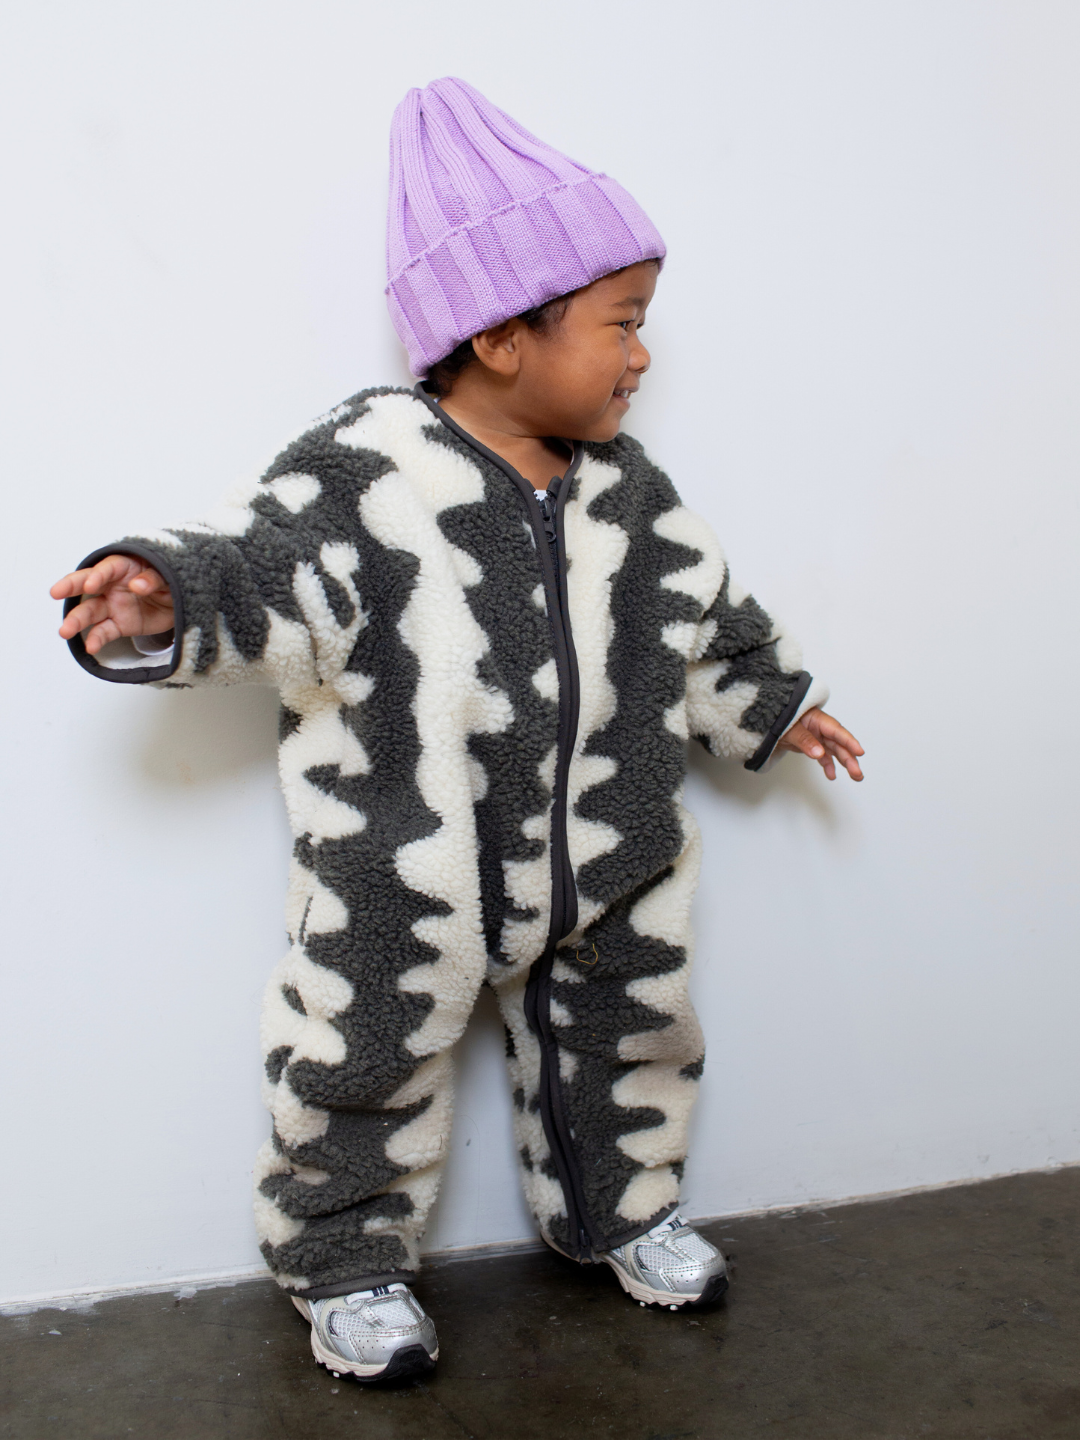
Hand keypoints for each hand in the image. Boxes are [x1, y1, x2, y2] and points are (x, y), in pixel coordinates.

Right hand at [51, 554, 173, 655]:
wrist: (181, 603)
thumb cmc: (171, 581)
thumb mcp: (169, 576)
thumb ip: (154, 579)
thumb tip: (137, 584)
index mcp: (125, 566)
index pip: (107, 568)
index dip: (98, 575)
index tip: (90, 585)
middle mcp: (112, 584)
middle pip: (87, 584)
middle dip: (70, 587)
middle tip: (55, 592)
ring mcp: (113, 605)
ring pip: (90, 611)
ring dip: (76, 620)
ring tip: (64, 631)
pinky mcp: (118, 624)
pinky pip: (104, 632)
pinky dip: (96, 639)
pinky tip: (90, 647)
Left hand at [777, 707, 863, 780]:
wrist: (764, 721)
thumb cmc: (777, 718)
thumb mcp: (789, 729)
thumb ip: (804, 740)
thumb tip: (819, 753)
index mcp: (817, 719)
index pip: (836, 730)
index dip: (849, 741)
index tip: (860, 752)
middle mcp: (820, 727)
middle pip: (838, 743)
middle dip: (850, 758)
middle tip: (858, 773)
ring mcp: (817, 736)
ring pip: (834, 750)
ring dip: (845, 763)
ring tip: (856, 777)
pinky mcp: (812, 745)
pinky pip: (823, 756)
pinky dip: (828, 765)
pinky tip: (832, 776)